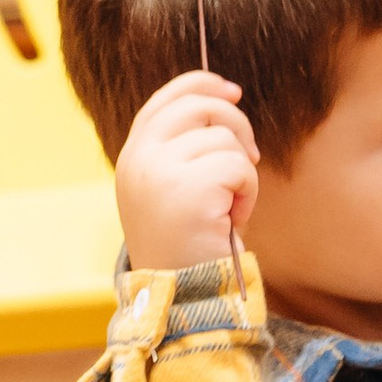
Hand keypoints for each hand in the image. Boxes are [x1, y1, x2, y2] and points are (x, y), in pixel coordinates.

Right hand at [113, 71, 258, 276]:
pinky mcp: (188, 189)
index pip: (164, 99)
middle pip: (198, 106)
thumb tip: (224, 97)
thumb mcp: (173, 188)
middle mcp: (138, 159)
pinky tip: (233, 218)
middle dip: (235, 124)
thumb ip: (182, 147)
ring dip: (241, 172)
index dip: (200, 85)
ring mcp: (159, 172)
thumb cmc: (188, 244)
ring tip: (228, 208)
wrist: (183, 295)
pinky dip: (248, 192)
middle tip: (249, 156)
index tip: (232, 90)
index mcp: (132, 157)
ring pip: (225, 139)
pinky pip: (239, 166)